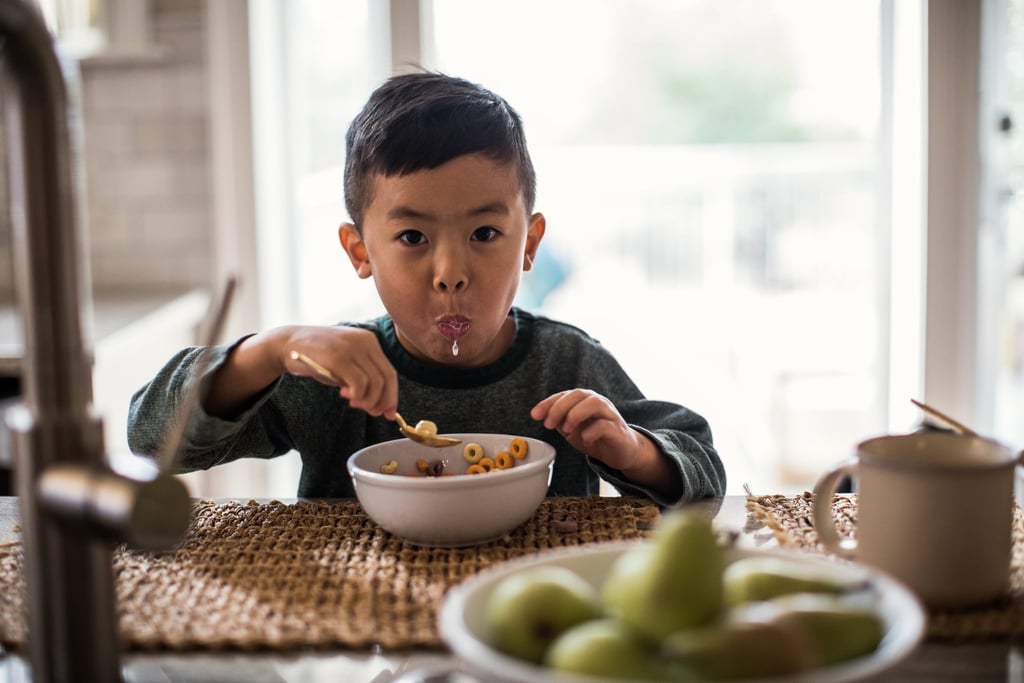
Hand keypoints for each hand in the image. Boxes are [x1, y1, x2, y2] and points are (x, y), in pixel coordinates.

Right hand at [282, 326, 397, 417]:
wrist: (287, 343)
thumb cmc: (317, 358)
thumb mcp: (345, 367)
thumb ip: (363, 381)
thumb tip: (380, 407)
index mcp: (369, 341)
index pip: (389, 372)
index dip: (392, 396)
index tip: (388, 413)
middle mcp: (365, 341)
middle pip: (387, 378)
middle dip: (382, 401)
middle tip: (372, 412)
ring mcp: (352, 347)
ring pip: (375, 382)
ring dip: (367, 400)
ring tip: (353, 403)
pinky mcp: (338, 356)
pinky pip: (359, 382)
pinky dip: (357, 394)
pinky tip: (344, 395)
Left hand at [530, 389, 645, 471]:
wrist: (622, 452)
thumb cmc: (596, 437)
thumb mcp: (572, 430)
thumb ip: (559, 421)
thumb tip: (544, 416)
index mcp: (585, 400)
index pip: (564, 395)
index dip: (548, 403)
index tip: (534, 415)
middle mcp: (598, 402)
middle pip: (578, 394)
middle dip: (559, 407)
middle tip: (548, 424)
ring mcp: (610, 414)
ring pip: (594, 403)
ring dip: (576, 414)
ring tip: (566, 430)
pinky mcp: (618, 430)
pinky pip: (604, 425)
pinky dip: (591, 432)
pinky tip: (585, 440)